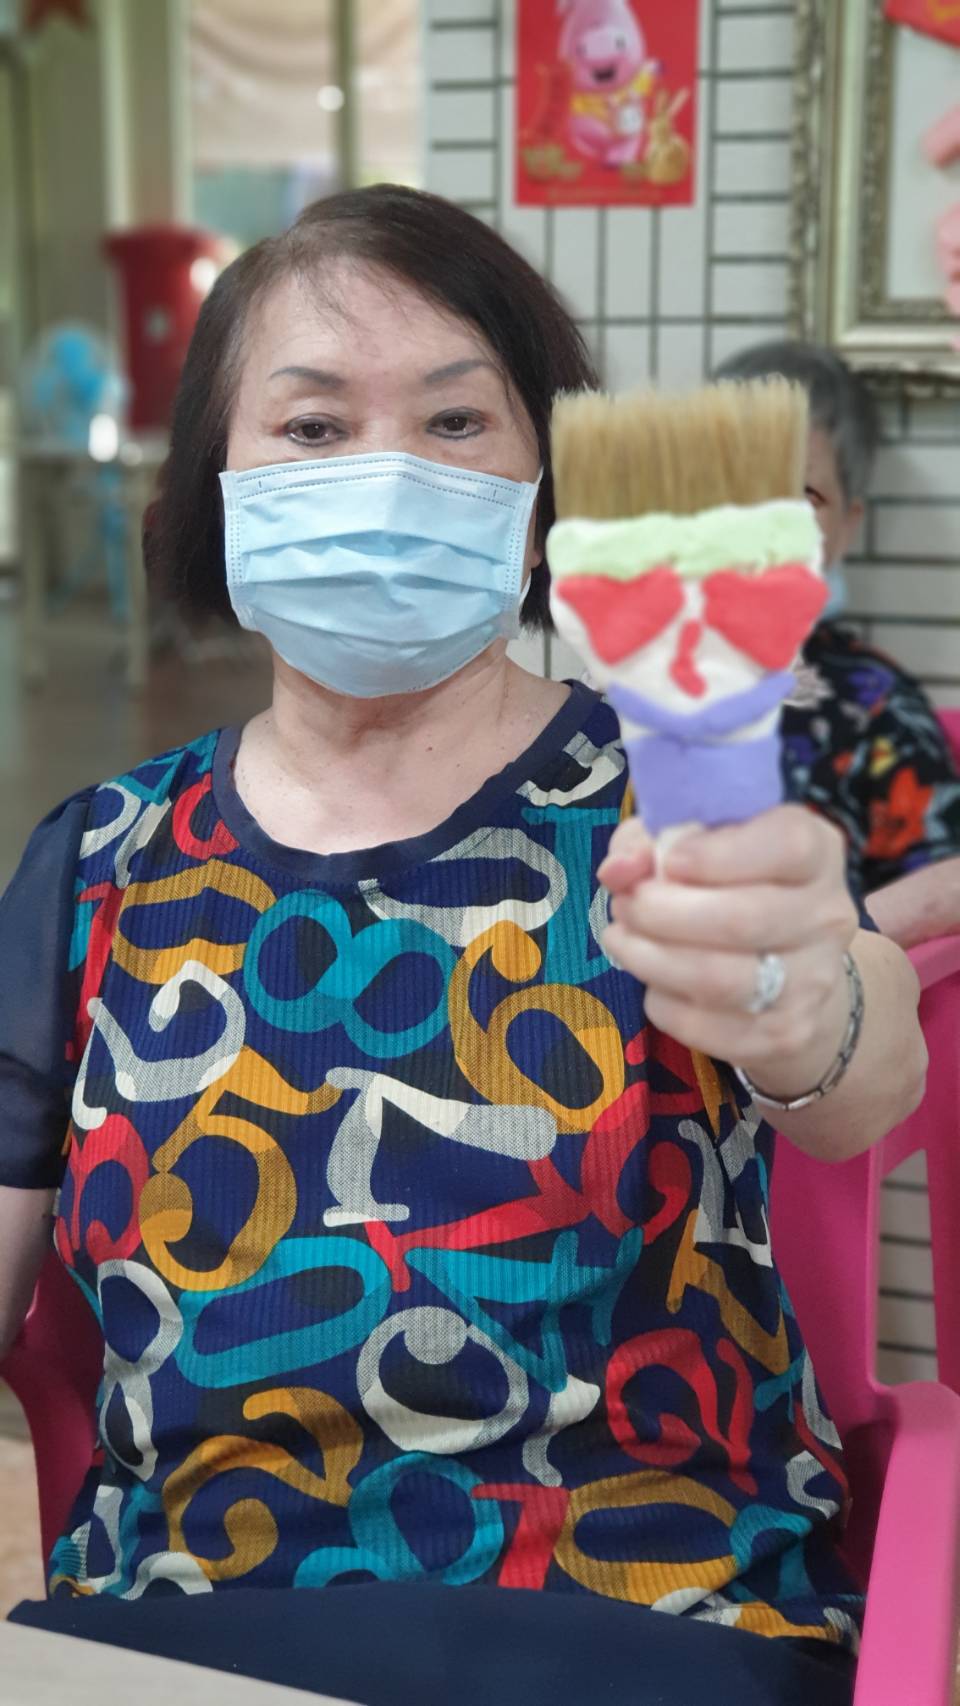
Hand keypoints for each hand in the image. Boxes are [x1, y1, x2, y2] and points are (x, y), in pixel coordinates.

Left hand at [598, 806, 858, 1093]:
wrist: (793, 964)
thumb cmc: (734, 883)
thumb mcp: (697, 842)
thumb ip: (651, 841)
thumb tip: (618, 869)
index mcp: (816, 850)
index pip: (787, 847)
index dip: (718, 855)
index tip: (666, 860)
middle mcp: (827, 915)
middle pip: (742, 920)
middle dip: (661, 912)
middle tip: (626, 904)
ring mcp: (813, 980)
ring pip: (719, 980)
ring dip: (650, 959)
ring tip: (622, 938)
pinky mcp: (787, 1033)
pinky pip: (706, 1026)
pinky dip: (663, 1002)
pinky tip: (654, 980)